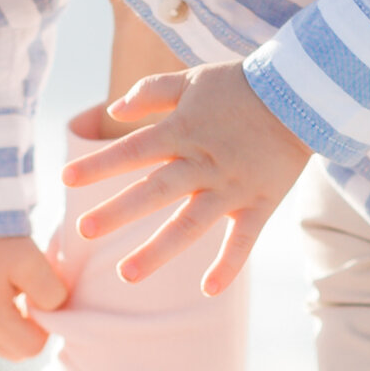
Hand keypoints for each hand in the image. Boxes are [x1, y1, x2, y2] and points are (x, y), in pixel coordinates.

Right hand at [0, 229, 69, 359]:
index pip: (32, 348)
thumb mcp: (33, 263)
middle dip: (29, 333)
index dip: (45, 327)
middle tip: (31, 298)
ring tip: (14, 297)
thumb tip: (54, 312)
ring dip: (11, 331)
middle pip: (14, 353)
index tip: (43, 299)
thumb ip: (52, 294)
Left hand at [61, 60, 309, 292]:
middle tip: (82, 230)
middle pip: (154, 191)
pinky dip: (228, 264)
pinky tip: (208, 291)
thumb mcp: (192, 80)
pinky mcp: (260, 203)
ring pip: (190, 224)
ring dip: (158, 251)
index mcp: (182, 132)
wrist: (304, 93)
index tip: (65, 179)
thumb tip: (113, 110)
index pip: (132, 150)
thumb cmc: (241, 87)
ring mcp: (232, 187)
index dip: (99, 165)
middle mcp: (203, 163)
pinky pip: (243, 240)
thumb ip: (150, 92)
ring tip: (126, 276)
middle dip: (117, 211)